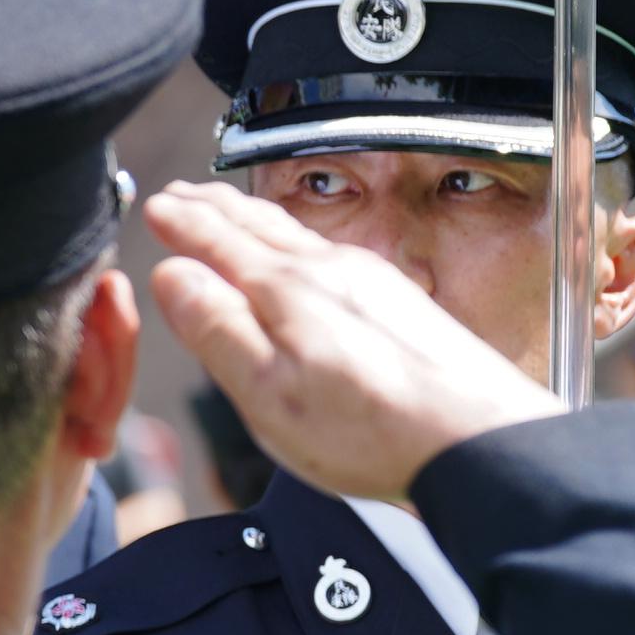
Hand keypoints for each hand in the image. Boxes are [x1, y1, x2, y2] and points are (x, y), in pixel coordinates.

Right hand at [144, 182, 564, 501]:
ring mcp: (373, 283)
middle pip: (260, 226)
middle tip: (183, 193)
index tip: (156, 206)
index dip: (181, 223)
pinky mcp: (403, 304)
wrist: (478, 441)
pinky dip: (297, 240)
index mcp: (288, 291)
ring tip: (232, 212)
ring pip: (298, 235)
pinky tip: (305, 255)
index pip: (218, 242)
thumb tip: (173, 277)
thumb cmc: (373, 428)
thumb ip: (216, 329)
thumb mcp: (267, 391)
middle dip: (214, 206)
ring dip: (254, 218)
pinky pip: (333, 252)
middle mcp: (333, 272)